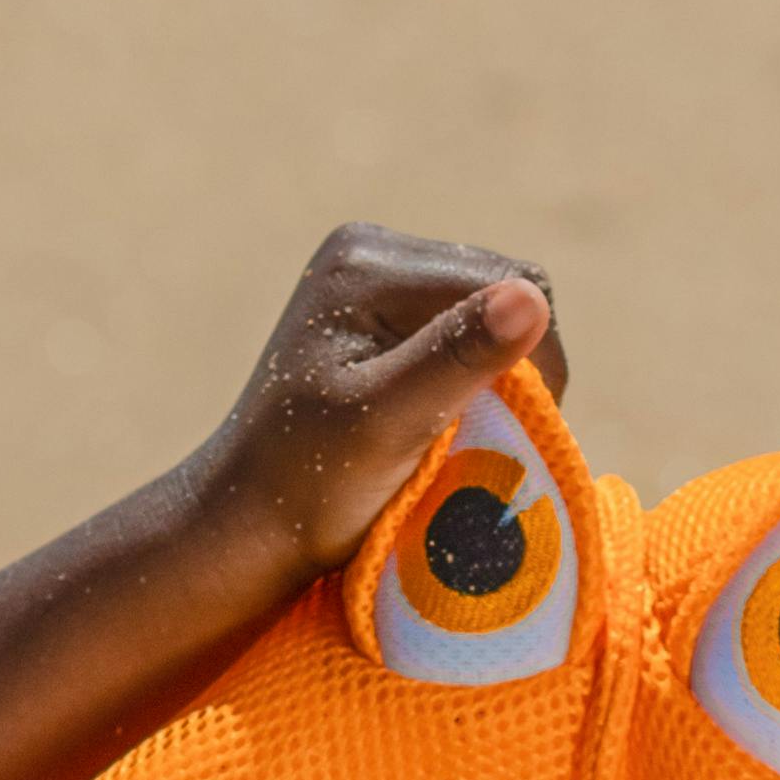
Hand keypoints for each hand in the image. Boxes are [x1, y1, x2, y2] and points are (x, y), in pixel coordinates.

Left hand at [195, 229, 566, 579]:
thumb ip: (455, 357)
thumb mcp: (387, 424)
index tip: (516, 430)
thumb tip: (531, 297)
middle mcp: (372, 254)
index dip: (531, 358)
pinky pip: (465, 335)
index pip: (505, 281)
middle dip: (514, 366)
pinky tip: (446, 422)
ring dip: (496, 377)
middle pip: (502, 289)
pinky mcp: (385, 318)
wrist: (248, 526)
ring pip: (491, 316)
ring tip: (464, 435)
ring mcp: (377, 283)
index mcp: (367, 263)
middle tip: (492, 437)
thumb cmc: (307, 487)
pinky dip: (474, 382)